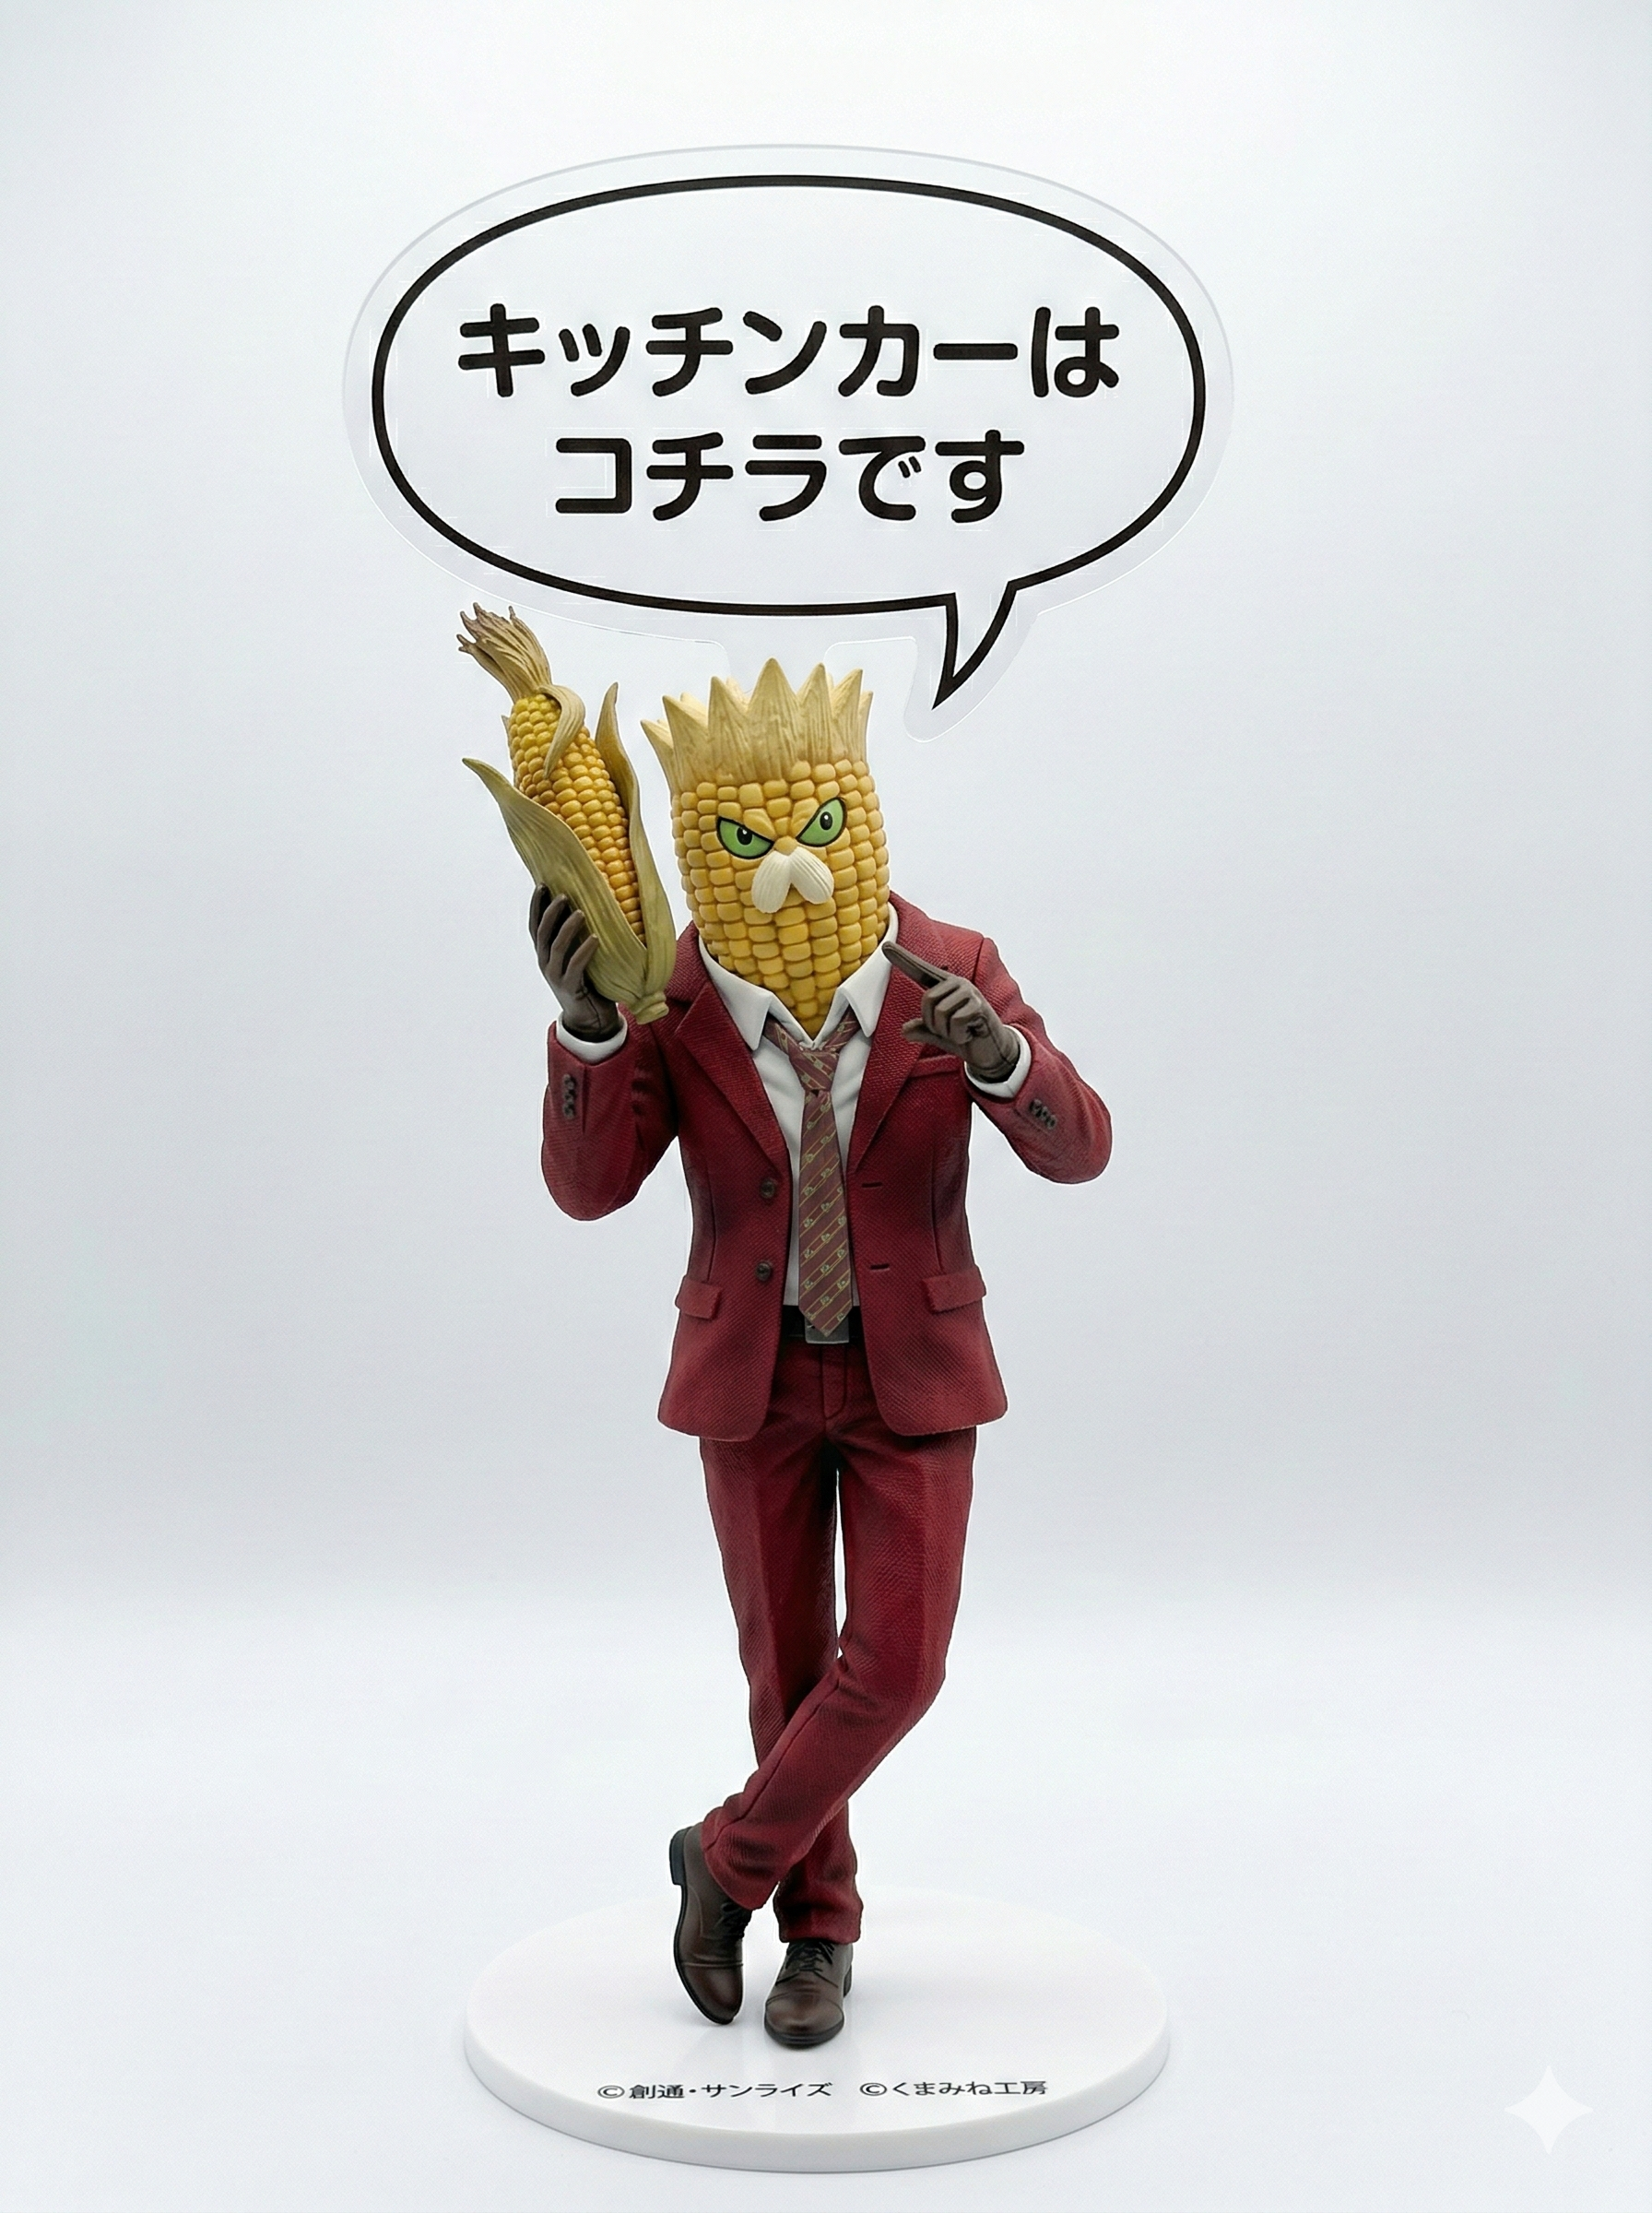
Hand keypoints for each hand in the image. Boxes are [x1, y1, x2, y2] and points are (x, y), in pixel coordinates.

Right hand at [530, 888, 620, 1040]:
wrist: (590, 1019)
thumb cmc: (588, 981)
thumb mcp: (577, 955)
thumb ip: (575, 936)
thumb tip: (585, 904)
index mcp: (545, 954)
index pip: (535, 926)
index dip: (536, 906)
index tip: (542, 885)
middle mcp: (546, 963)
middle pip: (542, 934)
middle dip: (551, 912)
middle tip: (564, 895)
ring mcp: (556, 977)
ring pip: (556, 948)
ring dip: (568, 928)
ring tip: (580, 913)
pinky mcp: (571, 988)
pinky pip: (575, 968)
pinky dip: (584, 952)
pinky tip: (595, 939)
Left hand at [883, 940, 1019, 1082]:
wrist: (992, 1052)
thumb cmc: (966, 1037)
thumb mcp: (939, 1035)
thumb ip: (923, 1030)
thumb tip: (905, 1030)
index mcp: (945, 986)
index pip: (921, 971)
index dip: (903, 959)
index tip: (885, 946)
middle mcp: (958, 984)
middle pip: (927, 1000)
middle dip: (933, 1024)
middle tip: (951, 1030)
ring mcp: (970, 993)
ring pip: (940, 1013)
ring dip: (947, 1032)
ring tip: (963, 1032)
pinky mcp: (980, 1006)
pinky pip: (956, 1023)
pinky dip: (959, 1036)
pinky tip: (971, 1034)